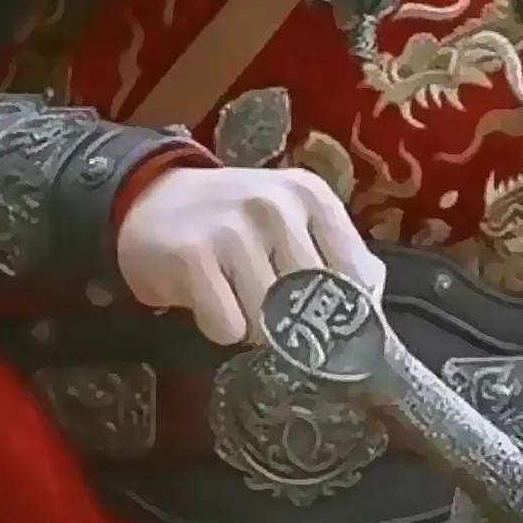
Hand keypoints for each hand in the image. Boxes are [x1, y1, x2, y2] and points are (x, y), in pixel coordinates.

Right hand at [116, 160, 385, 345]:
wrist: (149, 200)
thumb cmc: (231, 219)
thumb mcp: (290, 218)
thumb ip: (332, 254)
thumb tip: (373, 304)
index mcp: (309, 195)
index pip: (355, 275)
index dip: (342, 309)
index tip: (322, 317)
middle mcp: (275, 206)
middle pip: (309, 304)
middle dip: (290, 320)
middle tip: (262, 299)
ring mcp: (233, 229)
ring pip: (268, 321)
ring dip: (251, 325)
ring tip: (231, 292)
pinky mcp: (194, 257)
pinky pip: (227, 327)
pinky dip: (218, 326)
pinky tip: (205, 296)